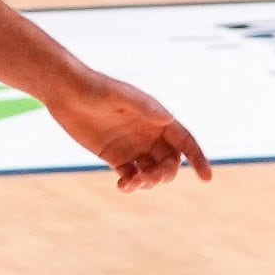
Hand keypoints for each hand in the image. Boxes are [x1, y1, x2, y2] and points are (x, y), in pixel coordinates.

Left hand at [47, 69, 211, 191]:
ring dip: (148, 181)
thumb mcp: (120, 96)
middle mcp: (148, 134)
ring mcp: (132, 146)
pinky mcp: (114, 156)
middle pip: (170, 161)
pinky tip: (123, 185)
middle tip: (150, 177)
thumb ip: (144, 107)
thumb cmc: (96, 88)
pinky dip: (131, 184)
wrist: (66, 92)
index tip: (207, 178)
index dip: (198, 158)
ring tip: (131, 182)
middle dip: (166, 173)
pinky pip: (130, 175)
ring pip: (151, 171)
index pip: (184, 141)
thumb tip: (169, 119)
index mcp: (157, 118)